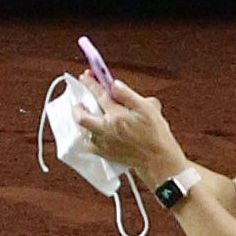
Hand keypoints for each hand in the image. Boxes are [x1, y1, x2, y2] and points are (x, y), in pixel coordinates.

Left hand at [70, 75, 187, 180]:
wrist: (158, 159)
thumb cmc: (156, 134)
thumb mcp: (147, 108)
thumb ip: (128, 95)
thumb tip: (114, 84)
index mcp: (118, 116)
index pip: (99, 95)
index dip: (91, 83)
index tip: (86, 76)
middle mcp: (107, 130)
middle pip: (82, 116)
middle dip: (77, 106)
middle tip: (78, 101)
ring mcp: (104, 143)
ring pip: (83, 131)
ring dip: (82, 121)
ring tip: (85, 114)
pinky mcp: (105, 154)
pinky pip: (88, 144)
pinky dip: (87, 136)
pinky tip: (91, 131)